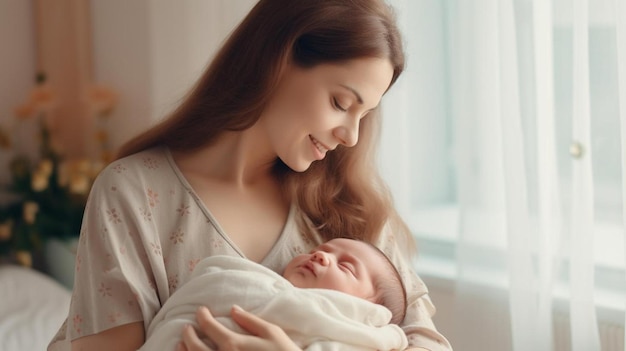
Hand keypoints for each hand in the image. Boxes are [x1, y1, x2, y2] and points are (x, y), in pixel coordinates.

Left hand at [177, 305, 300, 350]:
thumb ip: (250, 321)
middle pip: (195, 347)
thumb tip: (233, 310)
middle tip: (186, 328)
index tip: (200, 311)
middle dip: (188, 335)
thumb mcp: (272, 333)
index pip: (210, 327)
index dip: (202, 316)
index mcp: (234, 344)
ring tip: (181, 344)